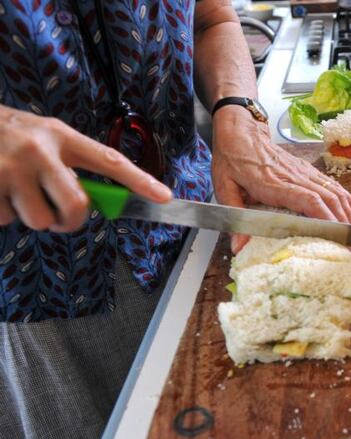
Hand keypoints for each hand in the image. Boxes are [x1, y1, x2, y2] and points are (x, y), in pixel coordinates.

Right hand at [0, 105, 172, 232]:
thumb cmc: (8, 135)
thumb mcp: (43, 138)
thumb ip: (69, 165)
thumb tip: (94, 202)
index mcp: (61, 136)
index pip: (109, 160)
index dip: (139, 181)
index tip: (164, 196)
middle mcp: (39, 151)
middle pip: (76, 206)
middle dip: (70, 221)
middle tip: (59, 217)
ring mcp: (10, 169)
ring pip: (39, 220)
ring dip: (30, 217)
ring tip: (15, 192)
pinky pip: (4, 220)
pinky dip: (1, 213)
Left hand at [211, 106, 350, 252]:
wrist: (240, 130)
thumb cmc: (232, 159)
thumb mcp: (224, 188)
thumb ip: (234, 217)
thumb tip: (239, 246)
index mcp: (274, 183)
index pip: (307, 200)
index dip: (325, 217)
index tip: (336, 235)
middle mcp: (294, 177)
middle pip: (327, 198)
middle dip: (342, 223)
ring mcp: (303, 172)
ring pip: (333, 191)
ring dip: (348, 213)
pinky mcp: (307, 170)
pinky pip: (331, 184)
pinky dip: (348, 197)